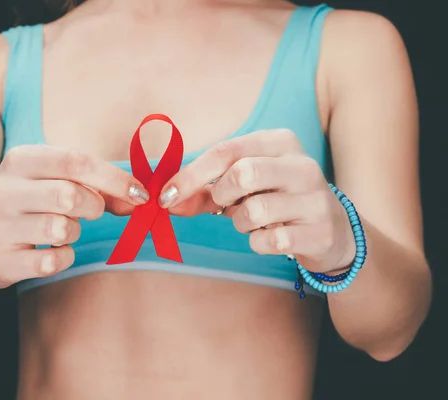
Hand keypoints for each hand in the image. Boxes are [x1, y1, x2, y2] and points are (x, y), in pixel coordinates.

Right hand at [0, 145, 149, 287]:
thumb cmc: (24, 203)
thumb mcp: (49, 181)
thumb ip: (94, 185)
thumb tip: (138, 199)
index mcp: (19, 161)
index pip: (76, 161)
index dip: (115, 178)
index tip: (139, 194)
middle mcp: (4, 191)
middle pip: (70, 195)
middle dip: (93, 206)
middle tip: (92, 212)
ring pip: (62, 229)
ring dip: (74, 232)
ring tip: (61, 229)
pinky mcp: (0, 262)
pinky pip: (53, 262)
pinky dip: (63, 257)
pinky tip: (50, 251)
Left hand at [158, 129, 355, 273]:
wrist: (330, 230)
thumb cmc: (276, 199)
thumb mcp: (243, 186)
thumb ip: (205, 190)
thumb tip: (167, 201)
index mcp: (280, 142)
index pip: (227, 150)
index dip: (191, 175)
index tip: (166, 196)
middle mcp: (302, 165)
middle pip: (242, 174)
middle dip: (222, 196)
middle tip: (227, 204)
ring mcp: (315, 199)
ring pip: (254, 211)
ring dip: (241, 222)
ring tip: (255, 220)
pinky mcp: (320, 232)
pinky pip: (270, 241)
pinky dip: (259, 243)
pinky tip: (272, 236)